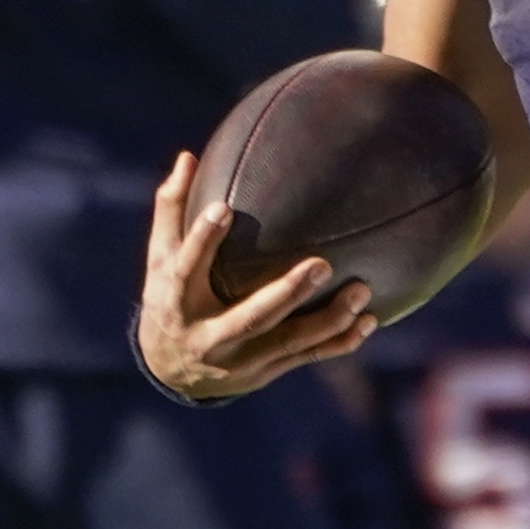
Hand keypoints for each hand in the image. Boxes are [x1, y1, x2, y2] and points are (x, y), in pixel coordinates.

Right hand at [136, 156, 370, 400]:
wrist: (171, 371)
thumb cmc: (170, 296)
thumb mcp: (161, 258)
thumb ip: (173, 209)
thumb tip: (188, 156)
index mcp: (176, 301)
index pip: (186, 269)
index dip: (203, 241)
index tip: (223, 208)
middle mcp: (208, 336)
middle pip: (250, 317)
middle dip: (286, 294)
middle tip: (321, 263)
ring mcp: (240, 360)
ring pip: (288, 342)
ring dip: (328, 320)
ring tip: (362, 291)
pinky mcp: (264, 372)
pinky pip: (306, 357)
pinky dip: (338, 342)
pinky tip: (368, 321)